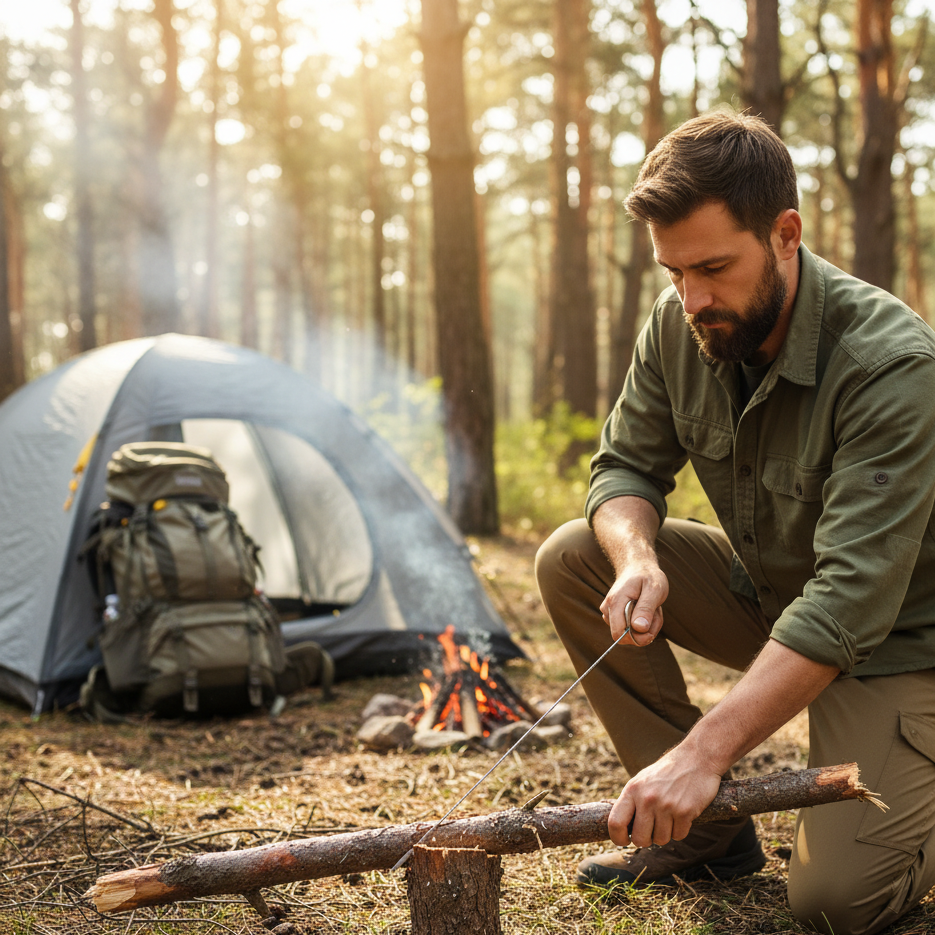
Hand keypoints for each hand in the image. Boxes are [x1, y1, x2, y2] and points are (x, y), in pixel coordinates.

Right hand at [600, 562, 666, 646]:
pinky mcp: (614, 616)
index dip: (636, 637)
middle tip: (656, 613)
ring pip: (629, 634)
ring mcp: (609, 613)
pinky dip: (642, 623)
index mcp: (615, 602)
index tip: (651, 629)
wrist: (637, 566)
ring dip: (646, 626)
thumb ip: (646, 608)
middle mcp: (608, 609)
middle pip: (625, 637)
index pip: (618, 634)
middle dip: (645, 631)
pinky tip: (647, 609)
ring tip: (652, 608)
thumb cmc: (647, 576)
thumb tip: (639, 628)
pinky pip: (629, 629)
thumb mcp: (654, 589)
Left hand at [607, 748, 721, 847]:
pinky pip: (679, 836)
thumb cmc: (667, 771)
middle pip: (640, 839)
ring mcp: (666, 806)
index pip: (615, 822)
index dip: (617, 838)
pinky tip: (682, 815)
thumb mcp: (642, 780)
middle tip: (652, 830)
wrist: (696, 758)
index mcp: (632, 790)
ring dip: (666, 833)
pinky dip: (681, 830)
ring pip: (661, 840)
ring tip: (670, 816)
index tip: (625, 841)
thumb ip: (632, 801)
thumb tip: (621, 827)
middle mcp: (647, 798)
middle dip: (646, 839)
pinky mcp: (685, 812)